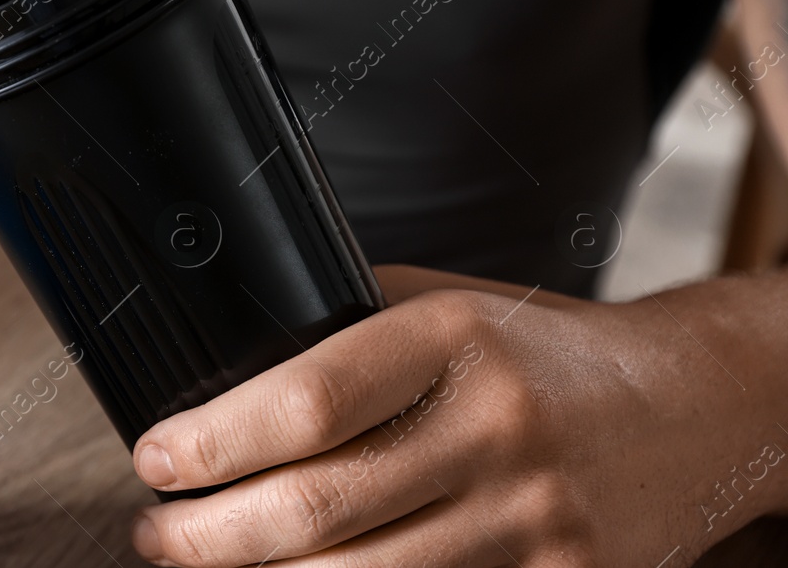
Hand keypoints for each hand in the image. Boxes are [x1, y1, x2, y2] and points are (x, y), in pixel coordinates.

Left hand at [128, 265, 786, 566]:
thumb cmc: (542, 348)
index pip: (309, 401)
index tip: (155, 457)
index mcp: (454, 341)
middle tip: (155, 533)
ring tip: (206, 561)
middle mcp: (495, 429)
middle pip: (320, 507)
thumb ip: (347, 326)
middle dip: (209, 535)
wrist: (692, 407)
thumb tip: (227, 369)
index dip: (214, 440)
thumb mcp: (446, 304)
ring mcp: (534, 518)